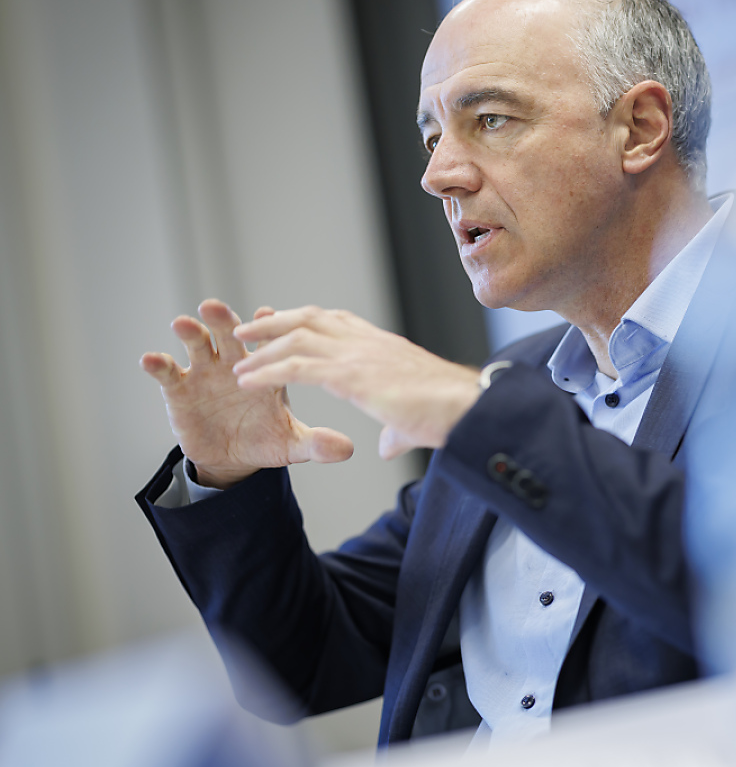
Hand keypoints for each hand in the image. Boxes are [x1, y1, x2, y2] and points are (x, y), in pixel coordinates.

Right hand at [140, 300, 354, 488]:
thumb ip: (316, 444)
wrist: (233, 459)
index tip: (268, 313)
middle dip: (223, 320)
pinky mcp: (179, 389)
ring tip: (183, 323)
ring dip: (190, 333)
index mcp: (267, 369)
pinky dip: (159, 365)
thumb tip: (347, 449)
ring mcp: (205, 372)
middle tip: (215, 307)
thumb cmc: (265, 440)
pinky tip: (150, 359)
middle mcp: (234, 363)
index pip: (270, 343)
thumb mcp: (291, 444)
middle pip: (230, 334)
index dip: (268, 328)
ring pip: (197, 345)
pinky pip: (168, 373)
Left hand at [230, 306, 480, 459]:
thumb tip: (389, 447)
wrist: (465, 408)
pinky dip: (267, 372)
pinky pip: (295, 368)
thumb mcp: (414, 422)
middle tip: (249, 331)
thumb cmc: (450, 414)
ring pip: (296, 338)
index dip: (307, 321)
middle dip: (275, 323)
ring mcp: (357, 355)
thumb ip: (395, 431)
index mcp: (384, 346)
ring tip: (238, 359)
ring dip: (262, 347)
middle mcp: (367, 342)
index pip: (338, 321)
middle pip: (310, 318)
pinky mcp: (349, 376)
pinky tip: (248, 381)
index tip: (284, 324)